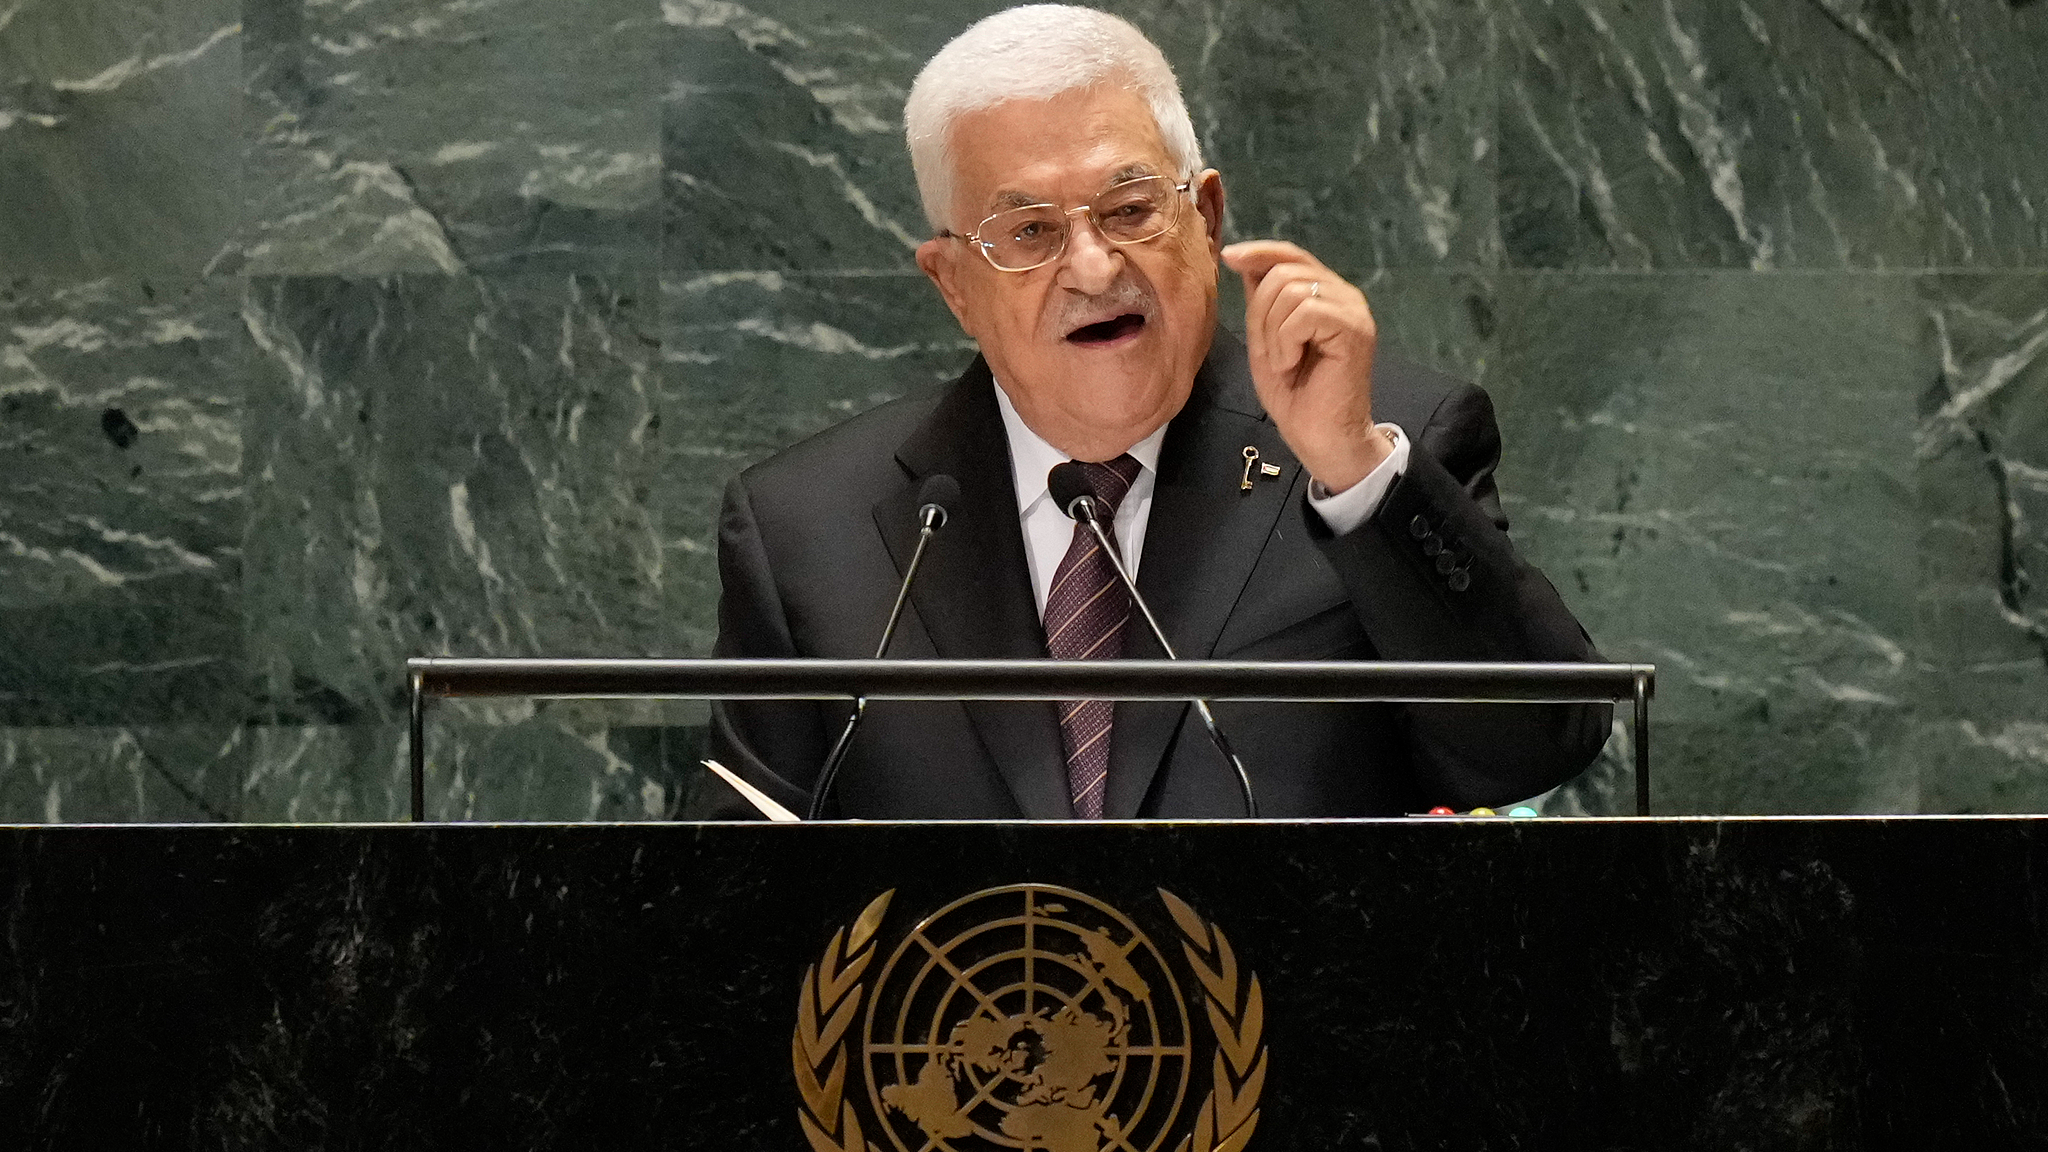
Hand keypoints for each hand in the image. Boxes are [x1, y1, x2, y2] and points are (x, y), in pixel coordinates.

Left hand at [1221, 240, 1387, 492]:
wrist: (1321, 437)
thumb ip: (1260, 303)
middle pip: (1284, 270)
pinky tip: (1293, 364)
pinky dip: (1286, 341)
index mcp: (1324, 294)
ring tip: (1285, 362)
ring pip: (1291, 290)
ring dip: (1273, 332)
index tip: (1229, 256)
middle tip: (1271, 352)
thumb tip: (1245, 261)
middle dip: (1261, 311)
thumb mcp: (1265, 341)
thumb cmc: (1295, 397)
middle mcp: (1343, 295)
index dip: (1260, 251)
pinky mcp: (1355, 328)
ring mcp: (1352, 310)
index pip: (1291, 255)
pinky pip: (1304, 313)